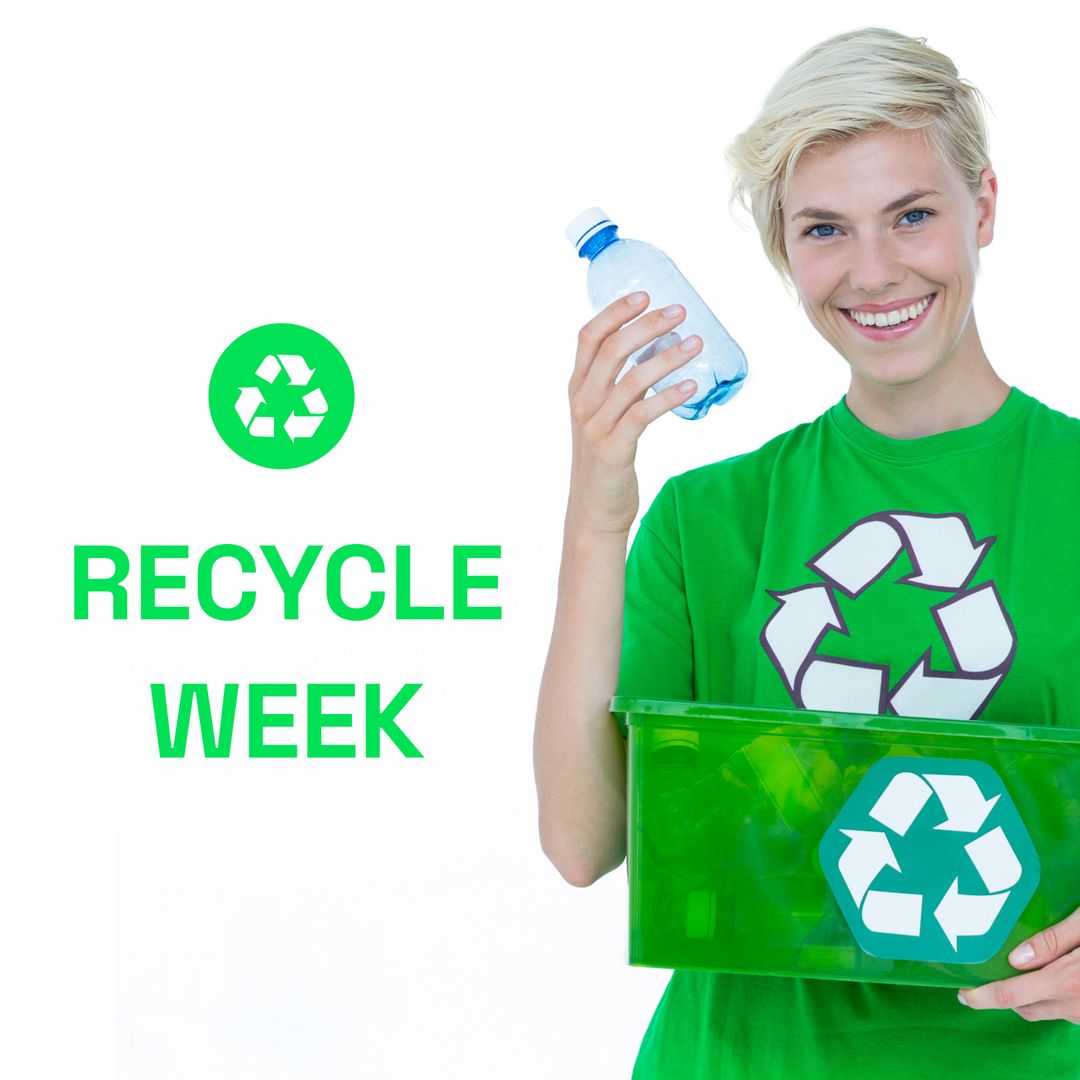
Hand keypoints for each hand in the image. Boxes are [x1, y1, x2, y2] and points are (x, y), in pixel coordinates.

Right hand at [567, 290, 701, 535]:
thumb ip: (620, 385)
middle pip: (612, 351)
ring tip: (697, 344)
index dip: (615, 312)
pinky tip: (692, 386)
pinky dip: (668, 397)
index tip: (645, 295)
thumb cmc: (607, 457)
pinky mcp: (614, 450)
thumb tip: (655, 350)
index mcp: (578, 388)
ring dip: (667, 358)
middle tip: (680, 311)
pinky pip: (643, 415)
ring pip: (631, 381)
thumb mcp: (604, 415)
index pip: (589, 338)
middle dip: (647, 326)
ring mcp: (596, 426)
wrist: (594, 509)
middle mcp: (583, 403)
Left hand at [957, 907, 1079, 1022]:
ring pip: (1043, 1010)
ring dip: (1026, 996)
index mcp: (1067, 982)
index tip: (963, 994)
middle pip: (1024, 1007)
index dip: (983, 997)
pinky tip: (1046, 974)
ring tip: (1016, 969)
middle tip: (984, 976)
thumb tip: (1014, 958)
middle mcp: (1075, 1006)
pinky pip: (1061, 1009)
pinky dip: (1046, 996)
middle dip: (1001, 994)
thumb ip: (1051, 942)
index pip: (1012, 995)